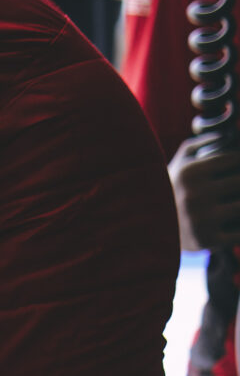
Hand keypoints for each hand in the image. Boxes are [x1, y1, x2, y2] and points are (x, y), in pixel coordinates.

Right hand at [172, 133, 239, 250]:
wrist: (146, 230)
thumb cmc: (171, 190)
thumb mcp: (179, 163)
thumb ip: (203, 143)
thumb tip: (231, 134)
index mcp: (190, 173)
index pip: (236, 160)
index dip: (239, 165)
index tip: (232, 172)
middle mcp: (195, 195)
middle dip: (237, 186)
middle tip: (228, 190)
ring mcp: (201, 220)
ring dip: (238, 205)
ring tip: (228, 204)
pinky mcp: (207, 241)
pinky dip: (239, 228)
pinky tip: (229, 224)